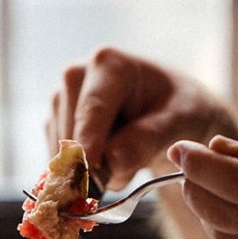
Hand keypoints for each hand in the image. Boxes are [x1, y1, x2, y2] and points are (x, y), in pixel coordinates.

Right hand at [47, 47, 237, 189]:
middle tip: (131, 172)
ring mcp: (61, 100)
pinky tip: (108, 162)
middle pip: (72, 133)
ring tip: (127, 161)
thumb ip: (150, 137)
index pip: (92, 109)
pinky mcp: (55, 123)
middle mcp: (76, 76)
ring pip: (62, 151)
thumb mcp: (181, 120)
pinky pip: (59, 160)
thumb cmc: (182, 109)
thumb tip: (114, 160)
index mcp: (109, 64)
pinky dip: (82, 172)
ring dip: (91, 171)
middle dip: (97, 163)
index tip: (88, 174)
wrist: (173, 113)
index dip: (88, 143)